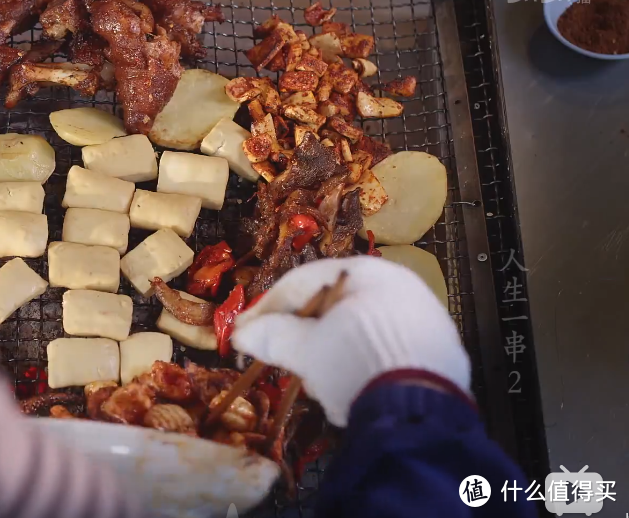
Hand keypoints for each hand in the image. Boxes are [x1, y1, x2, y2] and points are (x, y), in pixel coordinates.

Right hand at [231, 255, 468, 426]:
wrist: (420, 408)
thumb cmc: (356, 361)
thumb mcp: (307, 349)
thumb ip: (273, 337)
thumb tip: (241, 334)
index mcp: (365, 271)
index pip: (302, 282)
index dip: (266, 308)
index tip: (244, 331)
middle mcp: (399, 285)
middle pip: (332, 307)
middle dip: (302, 335)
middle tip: (278, 357)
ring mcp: (423, 318)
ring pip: (359, 331)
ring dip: (331, 355)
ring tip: (316, 383)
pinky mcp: (438, 353)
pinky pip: (384, 352)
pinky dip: (360, 366)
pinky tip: (349, 391)